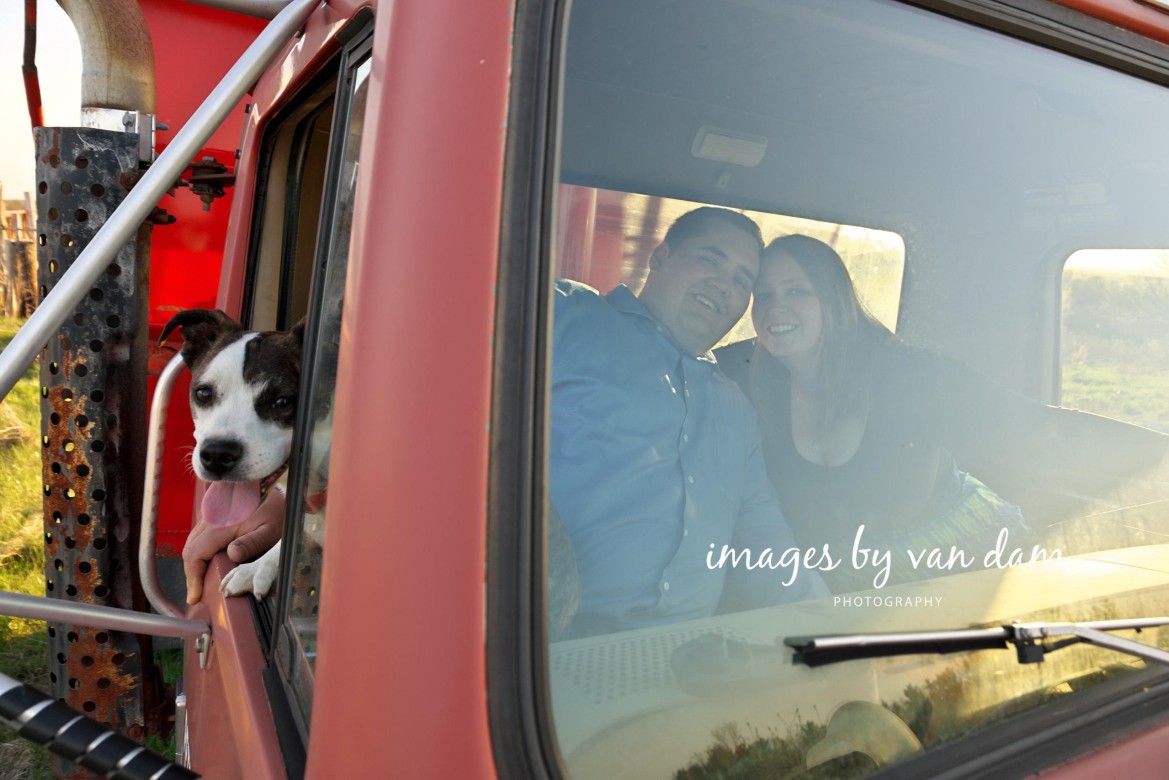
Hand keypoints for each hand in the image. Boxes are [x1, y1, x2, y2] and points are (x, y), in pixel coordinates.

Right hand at [183, 489, 285, 604]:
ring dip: (195, 564)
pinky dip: (199, 552)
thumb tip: (232, 554)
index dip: (192, 578)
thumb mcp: (269, 529)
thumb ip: (251, 543)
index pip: (195, 555)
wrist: (270, 486)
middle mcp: (210, 520)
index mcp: (220, 526)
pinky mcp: (212, 515)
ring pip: (192, 543)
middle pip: (190, 551)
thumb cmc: (274, 510)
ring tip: (202, 583)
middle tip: (198, 594)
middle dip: (192, 575)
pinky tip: (208, 563)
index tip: (195, 596)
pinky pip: (199, 536)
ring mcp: (209, 516)